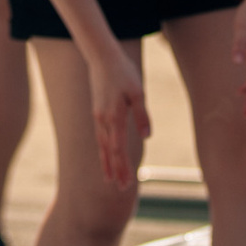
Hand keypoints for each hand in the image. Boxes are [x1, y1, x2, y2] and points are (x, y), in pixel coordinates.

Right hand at [87, 44, 150, 189]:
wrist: (102, 57)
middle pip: (109, 151)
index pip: (118, 149)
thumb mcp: (138, 91)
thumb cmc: (123, 72)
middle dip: (115, 170)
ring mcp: (98, 116)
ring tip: (109, 179)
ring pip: (102, 145)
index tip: (127, 183)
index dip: (122, 167)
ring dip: (107, 163)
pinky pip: (100, 136)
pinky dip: (103, 150)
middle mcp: (103, 120)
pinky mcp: (98, 112)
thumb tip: (147, 136)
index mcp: (114, 116)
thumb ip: (142, 115)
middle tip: (121, 189)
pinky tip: (106, 155)